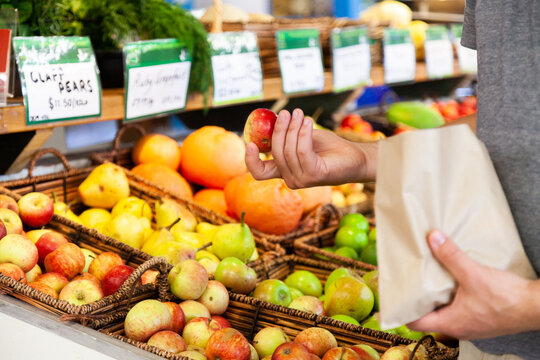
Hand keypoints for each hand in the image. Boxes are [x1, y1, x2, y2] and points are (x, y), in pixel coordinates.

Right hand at [245, 109, 377, 188]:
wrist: (355, 157)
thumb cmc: (330, 148)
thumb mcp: (303, 137)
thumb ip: (287, 134)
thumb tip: (272, 118)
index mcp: (285, 171)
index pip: (259, 172)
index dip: (250, 160)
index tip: (250, 142)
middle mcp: (290, 179)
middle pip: (275, 153)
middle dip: (280, 130)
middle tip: (288, 112)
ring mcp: (302, 180)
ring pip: (288, 150)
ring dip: (294, 128)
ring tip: (302, 115)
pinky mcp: (314, 175)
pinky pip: (302, 150)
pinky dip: (303, 134)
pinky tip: (308, 122)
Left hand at [407, 230, 539, 339]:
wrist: (538, 307)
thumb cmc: (508, 298)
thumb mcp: (473, 274)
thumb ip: (451, 256)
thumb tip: (432, 238)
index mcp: (450, 323)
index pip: (414, 322)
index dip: (402, 308)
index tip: (395, 293)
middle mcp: (458, 327)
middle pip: (427, 316)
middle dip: (417, 298)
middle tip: (409, 279)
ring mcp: (471, 324)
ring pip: (444, 312)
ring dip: (436, 296)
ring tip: (428, 276)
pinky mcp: (482, 318)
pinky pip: (459, 308)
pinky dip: (452, 296)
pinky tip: (453, 280)